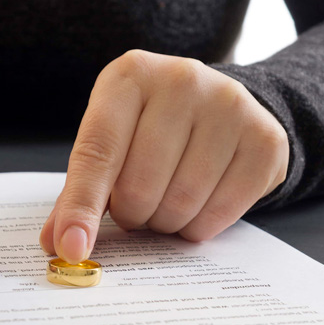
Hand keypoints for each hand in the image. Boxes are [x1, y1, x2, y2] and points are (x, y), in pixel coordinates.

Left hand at [40, 50, 287, 262]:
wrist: (219, 108)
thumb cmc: (150, 130)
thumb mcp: (109, 143)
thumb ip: (80, 192)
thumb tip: (58, 242)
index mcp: (130, 76)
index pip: (98, 152)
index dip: (82, 206)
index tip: (71, 248)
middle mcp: (181, 81)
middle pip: (139, 186)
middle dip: (131, 213)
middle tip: (135, 204)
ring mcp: (229, 106)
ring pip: (180, 203)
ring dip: (164, 221)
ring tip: (165, 200)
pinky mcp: (265, 139)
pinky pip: (220, 214)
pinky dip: (199, 226)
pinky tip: (197, 204)